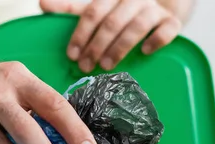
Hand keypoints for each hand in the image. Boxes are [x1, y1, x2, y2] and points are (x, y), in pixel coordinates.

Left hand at [40, 0, 184, 71]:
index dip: (81, 33)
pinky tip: (145, 51)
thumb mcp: (96, 7)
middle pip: (112, 20)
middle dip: (97, 45)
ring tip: (107, 65)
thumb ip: (71, 8)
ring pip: (136, 25)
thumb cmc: (121, 12)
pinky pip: (167, 29)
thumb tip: (43, 4)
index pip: (92, 11)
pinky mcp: (172, 21)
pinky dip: (156, 40)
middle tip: (86, 67)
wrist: (159, 7)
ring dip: (120, 46)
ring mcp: (153, 9)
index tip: (72, 55)